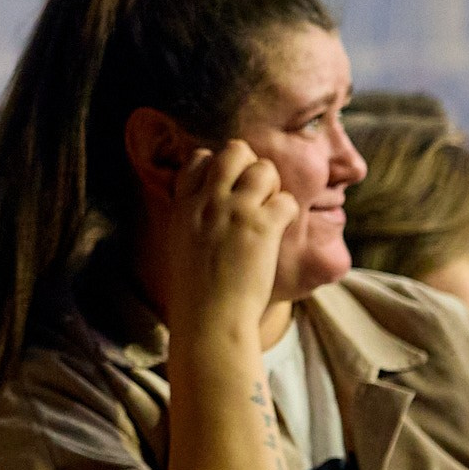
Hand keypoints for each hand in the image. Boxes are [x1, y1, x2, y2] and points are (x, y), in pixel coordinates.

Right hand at [162, 142, 296, 334]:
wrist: (208, 317)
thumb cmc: (194, 290)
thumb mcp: (180, 244)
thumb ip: (191, 216)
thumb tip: (207, 204)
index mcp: (184, 205)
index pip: (199, 158)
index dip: (217, 166)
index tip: (226, 187)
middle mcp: (208, 201)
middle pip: (234, 152)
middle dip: (249, 166)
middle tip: (254, 193)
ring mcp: (236, 211)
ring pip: (264, 169)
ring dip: (272, 187)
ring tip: (268, 211)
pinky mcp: (262, 227)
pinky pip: (287, 199)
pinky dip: (288, 212)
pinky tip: (278, 230)